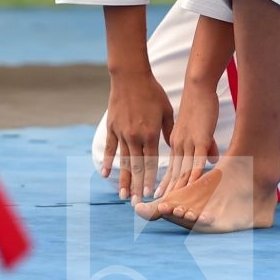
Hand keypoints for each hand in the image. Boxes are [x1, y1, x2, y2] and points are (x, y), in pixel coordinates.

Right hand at [102, 70, 174, 200]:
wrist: (130, 77)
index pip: (152, 162)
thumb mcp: (167, 111)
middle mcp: (135, 137)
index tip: (150, 194)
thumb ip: (169, 131)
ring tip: (122, 195)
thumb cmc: (152, 92)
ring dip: (123, 180)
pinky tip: (105, 175)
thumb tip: (174, 148)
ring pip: (123, 162)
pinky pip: (110, 149)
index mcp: (151, 134)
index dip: (151, 179)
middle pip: (136, 167)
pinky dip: (108, 162)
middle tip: (136, 202)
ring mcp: (122, 133)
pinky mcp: (112, 128)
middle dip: (136, 186)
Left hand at [158, 82, 218, 198]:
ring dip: (180, 187)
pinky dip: (196, 172)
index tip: (158, 197)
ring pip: (184, 168)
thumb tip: (212, 160)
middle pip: (174, 172)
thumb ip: (206, 145)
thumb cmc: (199, 106)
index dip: (166, 183)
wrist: (198, 87)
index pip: (171, 167)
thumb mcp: (200, 129)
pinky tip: (194, 184)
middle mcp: (179, 144)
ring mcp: (189, 142)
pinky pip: (198, 158)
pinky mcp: (201, 138)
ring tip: (176, 203)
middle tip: (162, 207)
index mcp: (176, 142)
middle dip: (169, 191)